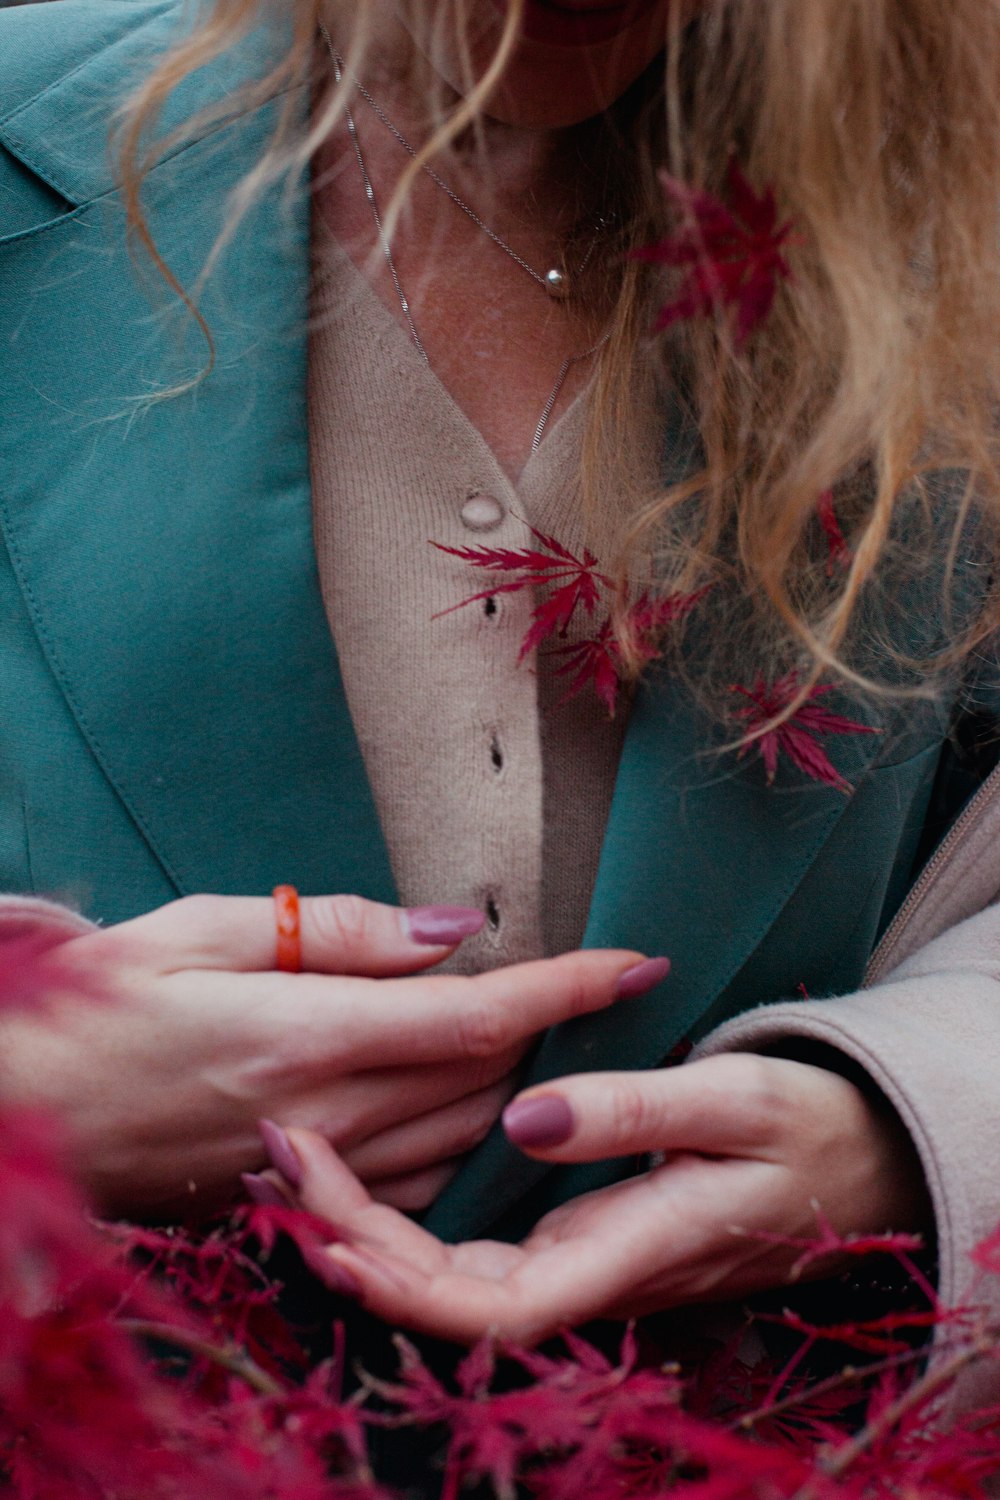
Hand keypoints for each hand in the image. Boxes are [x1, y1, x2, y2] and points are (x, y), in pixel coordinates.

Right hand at [0, 894, 651, 1216]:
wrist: (22, 1113)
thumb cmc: (101, 1003)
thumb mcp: (202, 930)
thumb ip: (339, 934)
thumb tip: (451, 933)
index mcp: (305, 1036)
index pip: (480, 1018)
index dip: (570, 988)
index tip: (639, 961)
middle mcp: (326, 1115)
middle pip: (492, 1081)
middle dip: (563, 1032)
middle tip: (607, 985)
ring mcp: (317, 1171)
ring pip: (468, 1138)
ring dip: (528, 1086)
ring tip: (565, 1036)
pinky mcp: (301, 1200)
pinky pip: (420, 1183)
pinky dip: (470, 1141)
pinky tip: (482, 1105)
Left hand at [281, 1053, 932, 1343]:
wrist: (857, 1156)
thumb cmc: (806, 1127)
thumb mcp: (735, 1100)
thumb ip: (635, 1113)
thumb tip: (524, 1122)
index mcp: (624, 1251)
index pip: (490, 1306)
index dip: (398, 1285)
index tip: (322, 1224)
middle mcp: (587, 1268)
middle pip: (445, 1292)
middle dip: (350, 1241)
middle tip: (278, 1157)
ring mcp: (578, 1251)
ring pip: (449, 1268)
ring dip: (364, 1226)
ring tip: (289, 1164)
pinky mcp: (574, 1225)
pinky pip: (472, 1237)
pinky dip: (406, 1210)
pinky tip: (361, 1170)